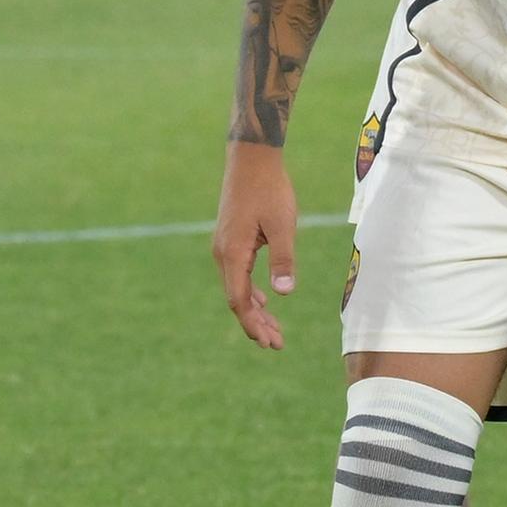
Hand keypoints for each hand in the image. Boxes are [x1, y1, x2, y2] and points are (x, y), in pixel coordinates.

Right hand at [213, 141, 301, 349]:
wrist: (252, 162)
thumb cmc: (270, 191)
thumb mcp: (283, 225)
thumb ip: (283, 260)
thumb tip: (284, 294)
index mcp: (233, 254)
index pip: (239, 300)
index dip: (253, 323)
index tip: (268, 342)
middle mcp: (223, 254)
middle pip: (238, 299)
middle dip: (256, 323)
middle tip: (276, 345)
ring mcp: (225, 248)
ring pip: (238, 288)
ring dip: (256, 310)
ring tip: (273, 331)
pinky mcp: (231, 241)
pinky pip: (238, 275)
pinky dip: (251, 292)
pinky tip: (265, 301)